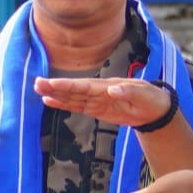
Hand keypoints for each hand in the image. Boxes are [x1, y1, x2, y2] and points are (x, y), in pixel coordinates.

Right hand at [33, 75, 173, 128]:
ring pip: (72, 97)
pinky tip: (49, 101)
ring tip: (37, 89)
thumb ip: (129, 91)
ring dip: (55, 93)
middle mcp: (99, 91)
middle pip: (74, 89)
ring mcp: (96, 100)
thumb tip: (111, 89)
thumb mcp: (145, 95)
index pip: (85, 86)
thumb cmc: (152, 99)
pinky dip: (62, 103)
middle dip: (56, 86)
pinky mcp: (95, 109)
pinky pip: (76, 106)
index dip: (68, 85)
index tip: (53, 83)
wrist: (156, 110)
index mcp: (109, 86)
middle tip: (37, 83)